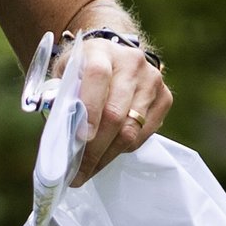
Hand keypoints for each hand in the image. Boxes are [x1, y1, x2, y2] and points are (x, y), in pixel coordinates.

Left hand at [73, 37, 171, 182]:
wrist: (114, 54)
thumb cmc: (83, 69)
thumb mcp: (66, 74)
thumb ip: (61, 98)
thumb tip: (61, 135)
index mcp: (101, 52)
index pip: (97, 77)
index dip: (90, 109)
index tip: (80, 139)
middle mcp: (131, 63)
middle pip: (115, 113)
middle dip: (95, 149)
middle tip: (78, 174)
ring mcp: (152, 80)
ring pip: (131, 129)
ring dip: (108, 155)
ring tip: (90, 170)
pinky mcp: (165, 97)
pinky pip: (144, 134)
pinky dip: (124, 148)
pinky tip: (109, 152)